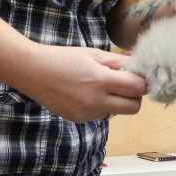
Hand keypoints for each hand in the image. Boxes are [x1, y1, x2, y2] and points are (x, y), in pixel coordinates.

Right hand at [15, 45, 148, 122]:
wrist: (32, 71)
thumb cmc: (62, 58)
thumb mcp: (93, 54)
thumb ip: (119, 62)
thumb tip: (140, 64)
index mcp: (101, 81)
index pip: (138, 88)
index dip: (143, 81)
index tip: (139, 75)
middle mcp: (96, 102)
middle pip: (134, 108)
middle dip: (135, 96)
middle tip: (126, 84)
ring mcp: (87, 114)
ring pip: (117, 113)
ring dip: (118, 102)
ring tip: (102, 86)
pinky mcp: (79, 120)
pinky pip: (101, 115)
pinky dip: (102, 106)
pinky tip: (88, 94)